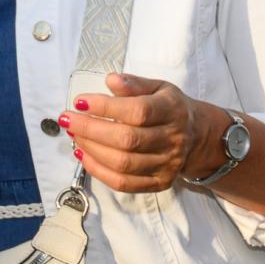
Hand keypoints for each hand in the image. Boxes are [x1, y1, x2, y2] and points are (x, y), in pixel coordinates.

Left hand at [59, 73, 207, 192]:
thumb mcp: (157, 87)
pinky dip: (99, 171)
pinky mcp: (159, 182)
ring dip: (91, 149)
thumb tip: (111, 80)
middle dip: (90, 129)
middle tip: (68, 119)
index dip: (106, 107)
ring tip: (73, 134)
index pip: (138, 111)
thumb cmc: (168, 107)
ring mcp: (167, 165)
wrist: (196, 136)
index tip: (80, 101)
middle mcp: (172, 139)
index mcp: (171, 111)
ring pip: (123, 164)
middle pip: (128, 140)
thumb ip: (134, 84)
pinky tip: (83, 155)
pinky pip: (124, 183)